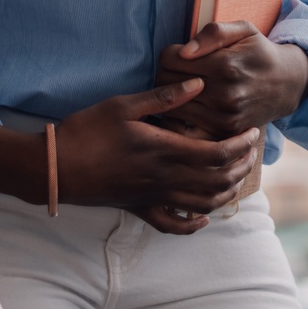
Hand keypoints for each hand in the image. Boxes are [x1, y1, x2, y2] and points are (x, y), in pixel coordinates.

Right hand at [57, 80, 260, 233]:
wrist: (55, 167)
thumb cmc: (87, 131)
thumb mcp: (124, 105)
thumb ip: (165, 97)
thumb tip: (199, 84)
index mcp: (165, 150)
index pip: (217, 153)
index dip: (240, 145)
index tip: (252, 133)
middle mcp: (165, 178)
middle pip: (218, 180)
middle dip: (241, 168)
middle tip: (251, 153)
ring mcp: (153, 197)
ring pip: (203, 204)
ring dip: (226, 192)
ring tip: (237, 177)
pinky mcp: (140, 208)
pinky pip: (172, 225)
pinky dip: (193, 225)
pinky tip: (203, 218)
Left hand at [154, 22, 307, 139]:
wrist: (287, 84)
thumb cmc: (259, 52)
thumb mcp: (244, 30)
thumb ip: (213, 33)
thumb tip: (184, 51)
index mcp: (225, 64)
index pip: (169, 59)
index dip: (171, 53)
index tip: (182, 54)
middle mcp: (224, 94)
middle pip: (166, 83)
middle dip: (167, 74)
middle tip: (182, 70)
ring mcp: (224, 117)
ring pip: (171, 107)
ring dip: (173, 96)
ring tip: (186, 87)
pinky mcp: (224, 132)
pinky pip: (184, 127)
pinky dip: (182, 116)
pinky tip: (190, 106)